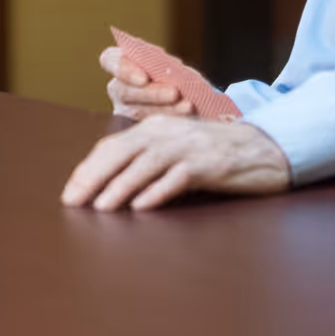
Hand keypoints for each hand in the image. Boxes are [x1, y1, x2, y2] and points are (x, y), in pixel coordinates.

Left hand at [61, 114, 291, 210]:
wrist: (264, 149)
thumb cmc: (214, 154)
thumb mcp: (175, 151)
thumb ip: (146, 161)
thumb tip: (107, 186)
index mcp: (154, 128)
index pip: (111, 145)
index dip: (88, 168)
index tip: (70, 192)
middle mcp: (167, 132)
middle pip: (121, 152)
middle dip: (93, 177)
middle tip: (73, 201)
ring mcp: (188, 146)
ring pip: (145, 164)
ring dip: (120, 186)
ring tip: (100, 207)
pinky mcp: (209, 164)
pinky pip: (178, 178)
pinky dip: (158, 192)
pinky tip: (142, 207)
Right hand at [99, 46, 194, 119]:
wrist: (191, 100)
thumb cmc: (179, 76)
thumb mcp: (173, 65)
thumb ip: (168, 65)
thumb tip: (173, 68)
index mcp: (120, 63)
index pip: (109, 60)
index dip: (124, 69)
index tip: (144, 78)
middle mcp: (117, 87)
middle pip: (123, 90)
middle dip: (151, 93)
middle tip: (174, 93)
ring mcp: (124, 110)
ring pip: (137, 111)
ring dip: (164, 108)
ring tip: (187, 105)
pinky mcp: (135, 128)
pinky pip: (149, 127)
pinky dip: (171, 120)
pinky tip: (188, 116)